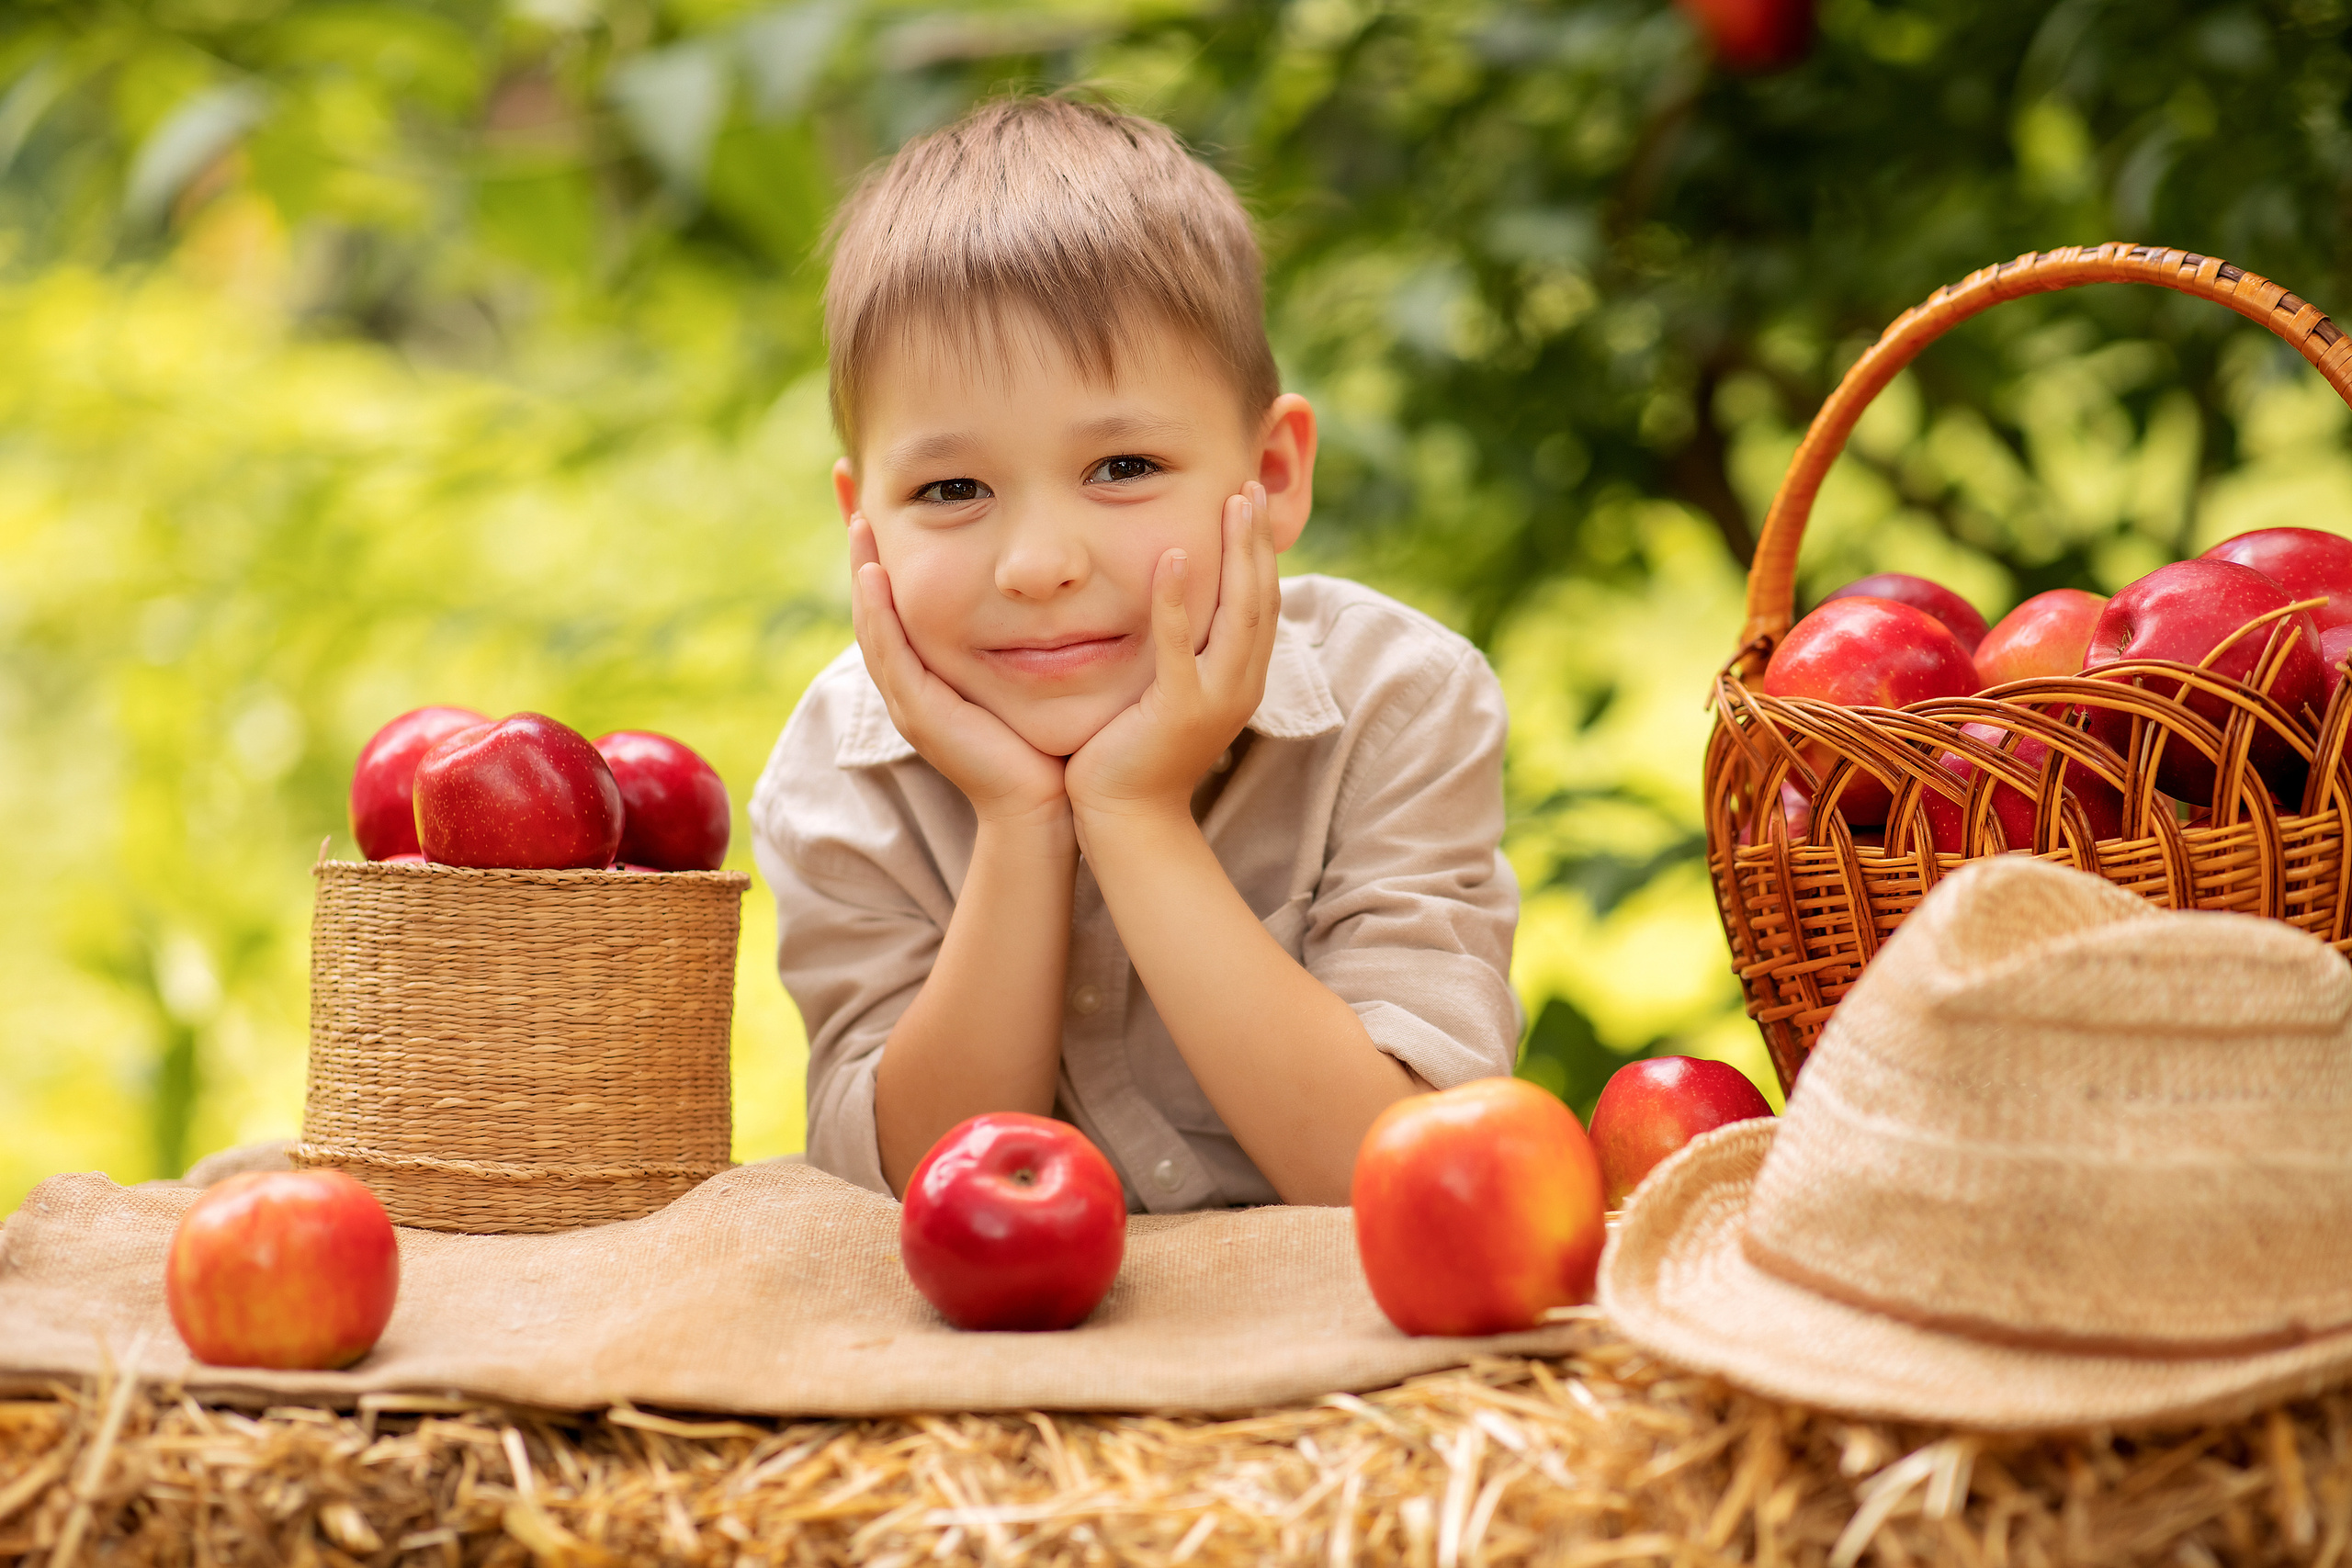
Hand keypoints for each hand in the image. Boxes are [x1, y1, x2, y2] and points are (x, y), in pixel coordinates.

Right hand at [848, 517, 1068, 829]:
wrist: (1043, 808)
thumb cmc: (1046, 741)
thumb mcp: (1031, 668)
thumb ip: (1028, 628)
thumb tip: (1055, 573)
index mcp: (929, 666)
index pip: (895, 591)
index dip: (882, 540)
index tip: (874, 486)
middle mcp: (910, 679)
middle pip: (872, 596)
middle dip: (860, 538)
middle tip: (847, 476)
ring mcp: (909, 698)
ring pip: (873, 620)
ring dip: (862, 566)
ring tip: (858, 514)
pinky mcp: (920, 713)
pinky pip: (890, 653)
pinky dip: (878, 612)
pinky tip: (875, 572)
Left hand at [1066, 482, 1279, 826]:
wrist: (1127, 820)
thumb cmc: (1134, 753)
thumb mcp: (1168, 691)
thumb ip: (1179, 650)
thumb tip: (1171, 603)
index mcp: (1241, 677)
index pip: (1262, 602)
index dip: (1260, 551)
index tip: (1248, 501)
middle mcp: (1241, 684)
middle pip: (1262, 597)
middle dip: (1257, 539)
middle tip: (1249, 485)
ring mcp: (1216, 698)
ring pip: (1240, 612)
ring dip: (1238, 553)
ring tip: (1233, 501)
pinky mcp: (1180, 710)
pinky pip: (1181, 645)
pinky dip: (1179, 599)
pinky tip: (1175, 554)